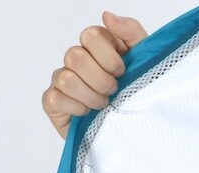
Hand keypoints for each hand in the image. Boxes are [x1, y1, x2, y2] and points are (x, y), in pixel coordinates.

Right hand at [42, 11, 147, 139]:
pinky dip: (78, 108)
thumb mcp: (145, 61)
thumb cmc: (136, 94)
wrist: (133, 130)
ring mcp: (62, 79)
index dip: (109, 57)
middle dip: (101, 80)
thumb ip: (132, 33)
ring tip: (104, 105)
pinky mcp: (53, 102)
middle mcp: (76, 59)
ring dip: (92, 97)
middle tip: (114, 91)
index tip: (122, 72)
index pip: (91, 35)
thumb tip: (108, 16)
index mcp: (97, 46)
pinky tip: (88, 113)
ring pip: (66, 79)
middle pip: (75, 56)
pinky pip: (56, 98)